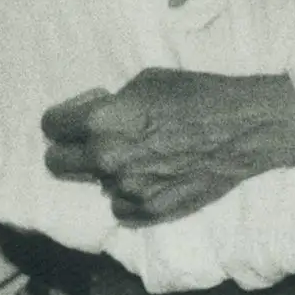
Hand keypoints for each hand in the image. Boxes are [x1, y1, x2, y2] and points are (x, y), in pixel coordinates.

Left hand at [40, 68, 294, 224]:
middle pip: (56, 163)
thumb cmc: (197, 95)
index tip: (72, 121)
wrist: (243, 128)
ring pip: (95, 185)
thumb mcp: (145, 82)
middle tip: (90, 143)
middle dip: (69, 150)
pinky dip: (131, 195)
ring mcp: (128, 189)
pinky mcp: (150, 212)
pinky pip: (120, 209)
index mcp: (101, 121)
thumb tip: (94, 119)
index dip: (61, 120)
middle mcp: (107, 159)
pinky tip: (153, 177)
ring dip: (110, 173)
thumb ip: (110, 105)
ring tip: (140, 157)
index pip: (50, 126)